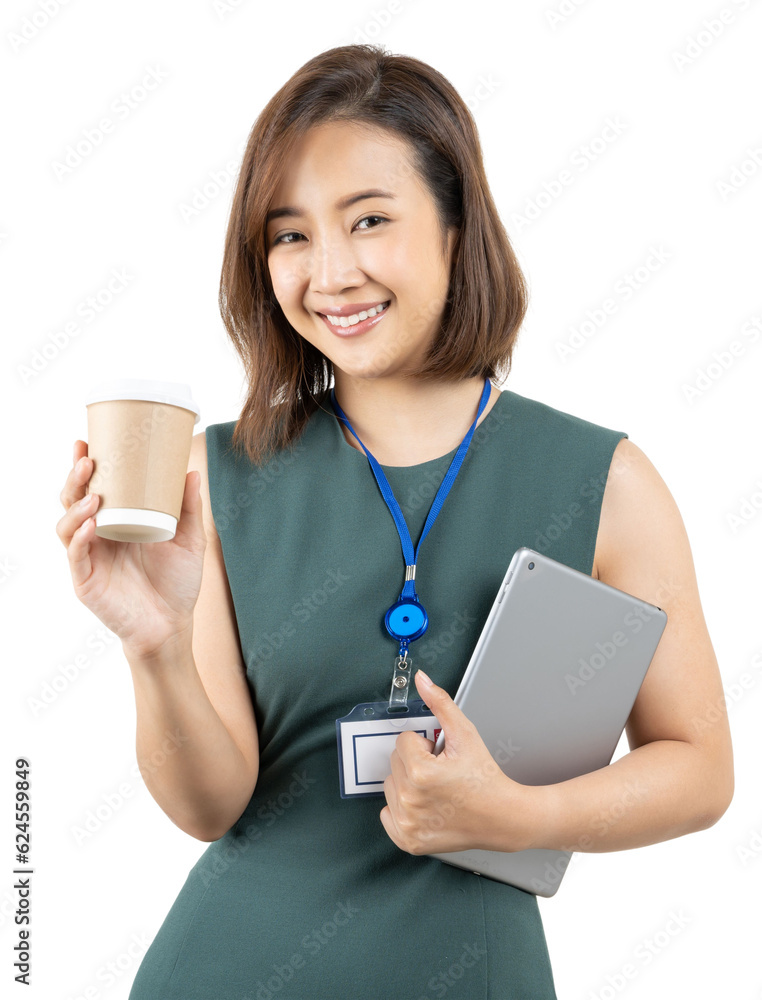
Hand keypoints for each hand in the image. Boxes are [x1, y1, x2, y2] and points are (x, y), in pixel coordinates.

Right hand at [56, 439, 206, 657]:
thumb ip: (190, 508)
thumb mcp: (190, 540)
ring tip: (94, 495)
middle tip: (87, 459)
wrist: (173, 626)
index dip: (85, 465)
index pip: (93, 487)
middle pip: (72, 499)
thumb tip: (191, 471)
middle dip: (75, 477)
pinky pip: (76, 555)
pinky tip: (92, 525)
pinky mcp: (86, 580)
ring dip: (76, 505)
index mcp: (117, 520)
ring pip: (66, 524)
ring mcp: (89, 557)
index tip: (87, 441)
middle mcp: (98, 535)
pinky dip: (80, 537)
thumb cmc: (178, 583)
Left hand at [379, 669, 534, 855]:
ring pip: (390, 786)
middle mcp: (410, 800)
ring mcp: (408, 823)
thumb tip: (421, 679)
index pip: (403, 741)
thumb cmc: (485, 778)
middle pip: (395, 763)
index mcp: (421, 773)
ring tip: (436, 789)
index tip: (443, 758)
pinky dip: (402, 809)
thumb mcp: (464, 734)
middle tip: (442, 773)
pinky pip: (387, 814)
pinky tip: (426, 806)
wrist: (502, 817)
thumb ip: (440, 703)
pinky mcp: (408, 840)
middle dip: (416, 762)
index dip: (425, 746)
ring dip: (408, 783)